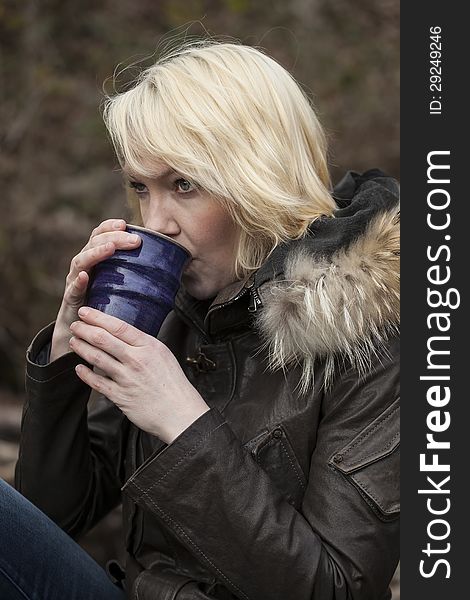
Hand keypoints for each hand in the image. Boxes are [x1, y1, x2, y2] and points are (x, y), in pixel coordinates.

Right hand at [51, 219, 141, 360]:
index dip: (110, 227)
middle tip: (134, 240)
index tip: (126, 224)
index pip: (100, 236)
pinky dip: (78, 282)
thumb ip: (137, 275)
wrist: (83, 331)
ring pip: (81, 261)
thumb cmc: (106, 306)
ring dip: (96, 253)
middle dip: (113, 238)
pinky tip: (86, 277)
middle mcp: (84, 266)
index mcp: (96, 259)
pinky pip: (72, 289)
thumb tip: (170, 269)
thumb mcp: (122, 286)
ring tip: (109, 249)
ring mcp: (75, 282)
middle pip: (93, 244)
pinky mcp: (70, 300)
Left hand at [69, 307, 210, 443]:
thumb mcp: (164, 354)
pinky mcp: (120, 396)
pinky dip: (85, 374)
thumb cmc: (173, 383)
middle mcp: (136, 360)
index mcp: (149, 346)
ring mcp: (127, 378)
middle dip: (84, 330)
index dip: (98, 317)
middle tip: (75, 325)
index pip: (118, 326)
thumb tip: (123, 335)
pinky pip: (97, 382)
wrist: (180, 412)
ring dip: (81, 348)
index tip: (85, 312)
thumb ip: (144, 344)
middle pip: (103, 339)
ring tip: (73, 341)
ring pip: (97, 358)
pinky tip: (78, 367)